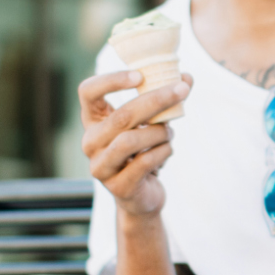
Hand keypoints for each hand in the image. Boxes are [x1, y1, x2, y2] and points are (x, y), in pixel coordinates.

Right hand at [79, 69, 192, 217]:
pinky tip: (167, 151)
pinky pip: (144, 162)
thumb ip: (166, 100)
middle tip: (181, 91)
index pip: (87, 92)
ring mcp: (101, 166)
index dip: (111, 80)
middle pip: (121, 115)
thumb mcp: (151, 123)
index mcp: (93, 121)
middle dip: (156, 100)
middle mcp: (90, 142)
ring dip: (159, 132)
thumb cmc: (144, 151)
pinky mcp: (117, 186)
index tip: (140, 76)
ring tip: (169, 132)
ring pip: (130, 140)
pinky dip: (163, 152)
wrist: (141, 197)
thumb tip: (187, 77)